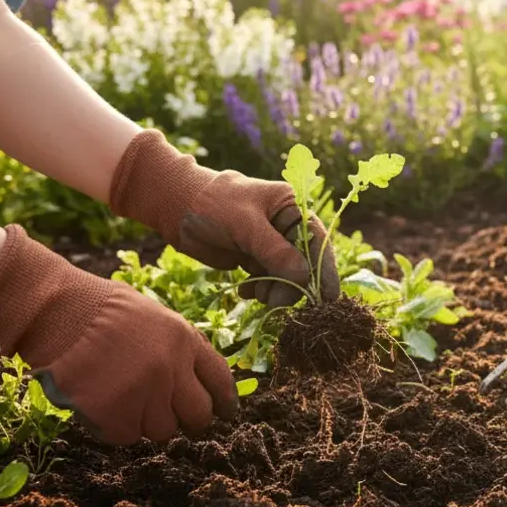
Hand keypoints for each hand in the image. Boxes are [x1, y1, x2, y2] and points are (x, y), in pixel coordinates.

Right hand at [0, 225, 238, 445]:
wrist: (56, 311)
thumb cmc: (100, 309)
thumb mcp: (154, 316)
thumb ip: (179, 347)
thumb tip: (195, 381)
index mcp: (185, 340)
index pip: (221, 380)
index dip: (224, 401)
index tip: (224, 413)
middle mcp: (173, 369)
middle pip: (199, 415)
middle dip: (189, 421)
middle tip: (171, 418)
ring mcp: (146, 393)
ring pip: (163, 431)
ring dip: (146, 422)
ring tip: (122, 398)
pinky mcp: (117, 415)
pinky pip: (128, 437)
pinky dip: (115, 427)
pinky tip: (100, 404)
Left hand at [107, 130, 339, 306]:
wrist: (178, 208)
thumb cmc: (213, 204)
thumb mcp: (246, 225)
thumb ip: (275, 251)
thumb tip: (303, 277)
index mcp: (292, 208)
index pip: (317, 241)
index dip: (324, 269)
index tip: (328, 297)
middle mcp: (286, 227)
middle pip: (303, 264)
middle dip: (292, 285)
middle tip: (275, 302)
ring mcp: (270, 245)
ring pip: (285, 277)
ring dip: (274, 290)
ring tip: (256, 293)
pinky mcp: (254, 258)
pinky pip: (267, 281)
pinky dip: (259, 290)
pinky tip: (245, 291)